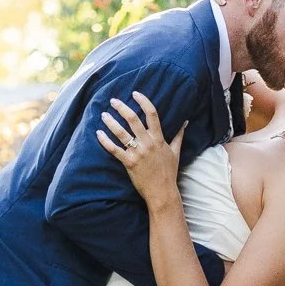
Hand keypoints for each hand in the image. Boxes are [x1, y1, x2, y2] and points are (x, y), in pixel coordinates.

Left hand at [97, 91, 185, 207]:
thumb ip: (179, 135)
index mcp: (159, 139)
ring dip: (111, 122)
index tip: (135, 93)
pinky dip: (105, 141)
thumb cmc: (169, 172)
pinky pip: (114, 149)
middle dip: (121, 108)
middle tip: (113, 101)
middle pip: (133, 119)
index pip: (152, 114)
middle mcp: (148, 143)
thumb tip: (185, 122)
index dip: (143, 101)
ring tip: (103, 115)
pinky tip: (98, 133)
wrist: (162, 192)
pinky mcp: (129, 163)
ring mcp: (138, 153)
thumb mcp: (176, 152)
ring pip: (121, 133)